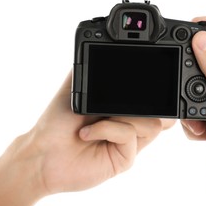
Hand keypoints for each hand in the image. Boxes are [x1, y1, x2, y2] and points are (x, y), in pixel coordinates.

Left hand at [11, 72, 175, 193]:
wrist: (43, 153)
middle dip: (145, 103)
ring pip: (152, 125)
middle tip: (115, 104)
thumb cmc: (56, 124)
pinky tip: (87, 133)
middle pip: (162, 113)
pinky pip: (130, 136)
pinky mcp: (125, 159)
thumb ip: (90, 68)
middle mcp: (129, 125)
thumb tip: (102, 46)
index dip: (154, 90)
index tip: (145, 79)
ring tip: (96, 118)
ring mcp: (129, 144)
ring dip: (122, 117)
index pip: (151, 98)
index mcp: (123, 109)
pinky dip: (108, 129)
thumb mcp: (75, 88)